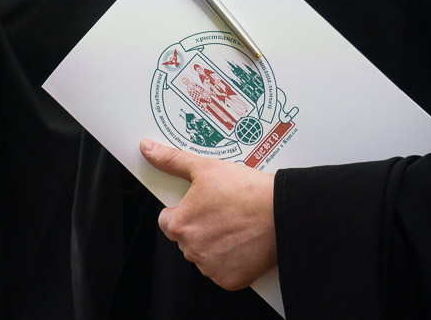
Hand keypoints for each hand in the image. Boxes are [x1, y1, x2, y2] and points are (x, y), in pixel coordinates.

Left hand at [142, 138, 276, 290]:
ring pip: (205, 254)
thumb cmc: (247, 191)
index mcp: (180, 225)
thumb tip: (149, 149)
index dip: (184, 210)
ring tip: (236, 224)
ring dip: (216, 243)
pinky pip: (223, 270)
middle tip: (224, 211)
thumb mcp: (206, 168)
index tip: (202, 204)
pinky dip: (232, 259)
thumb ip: (173, 160)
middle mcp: (191, 250)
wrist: (282, 212)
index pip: (167, 220)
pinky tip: (243, 241)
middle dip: (201, 226)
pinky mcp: (229, 280)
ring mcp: (211, 267)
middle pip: (187, 238)